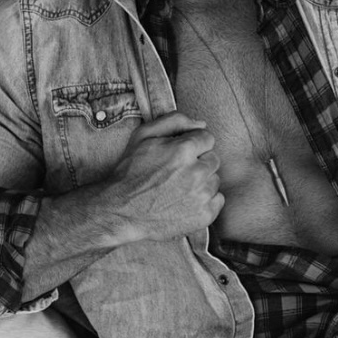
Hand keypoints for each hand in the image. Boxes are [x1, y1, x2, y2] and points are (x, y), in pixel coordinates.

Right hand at [102, 110, 223, 243]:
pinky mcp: (203, 216)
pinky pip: (217, 201)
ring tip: (179, 187)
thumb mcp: (143, 135)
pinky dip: (205, 200)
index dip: (193, 144)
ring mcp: (201, 196)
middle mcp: (196, 173)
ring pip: (215, 180)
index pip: (208, 138)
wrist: (120, 210)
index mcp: (184, 150)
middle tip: (177, 171)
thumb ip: (174, 121)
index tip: (180, 154)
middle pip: (213, 159)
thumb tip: (201, 124)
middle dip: (199, 162)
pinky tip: (185, 200)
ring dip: (202, 182)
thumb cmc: (130, 171)